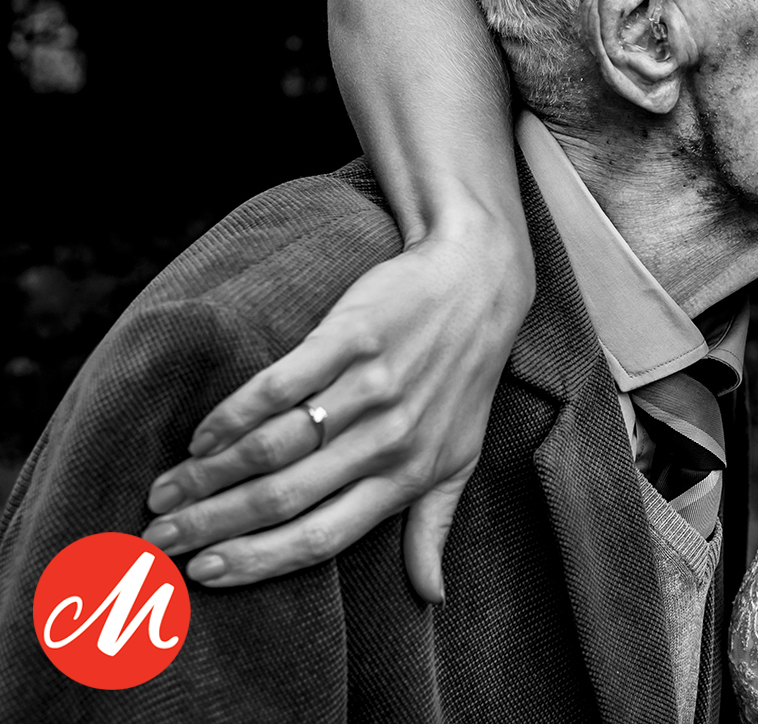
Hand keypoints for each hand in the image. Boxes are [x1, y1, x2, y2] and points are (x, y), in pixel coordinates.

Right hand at [140, 220, 533, 601]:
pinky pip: (280, 385)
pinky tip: (199, 435)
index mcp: (408, 476)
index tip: (201, 574)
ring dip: (207, 475)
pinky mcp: (352, 337)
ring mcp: (370, 387)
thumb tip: (430, 597)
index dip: (257, 561)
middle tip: (157, 538)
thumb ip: (434, 526)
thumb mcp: (461, 457)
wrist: (479, 281)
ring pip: (272, 446)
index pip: (322, 537)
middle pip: (283, 497)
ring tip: (164, 492)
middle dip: (210, 525)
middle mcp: (388, 438)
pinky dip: (232, 413)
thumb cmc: (465, 379)